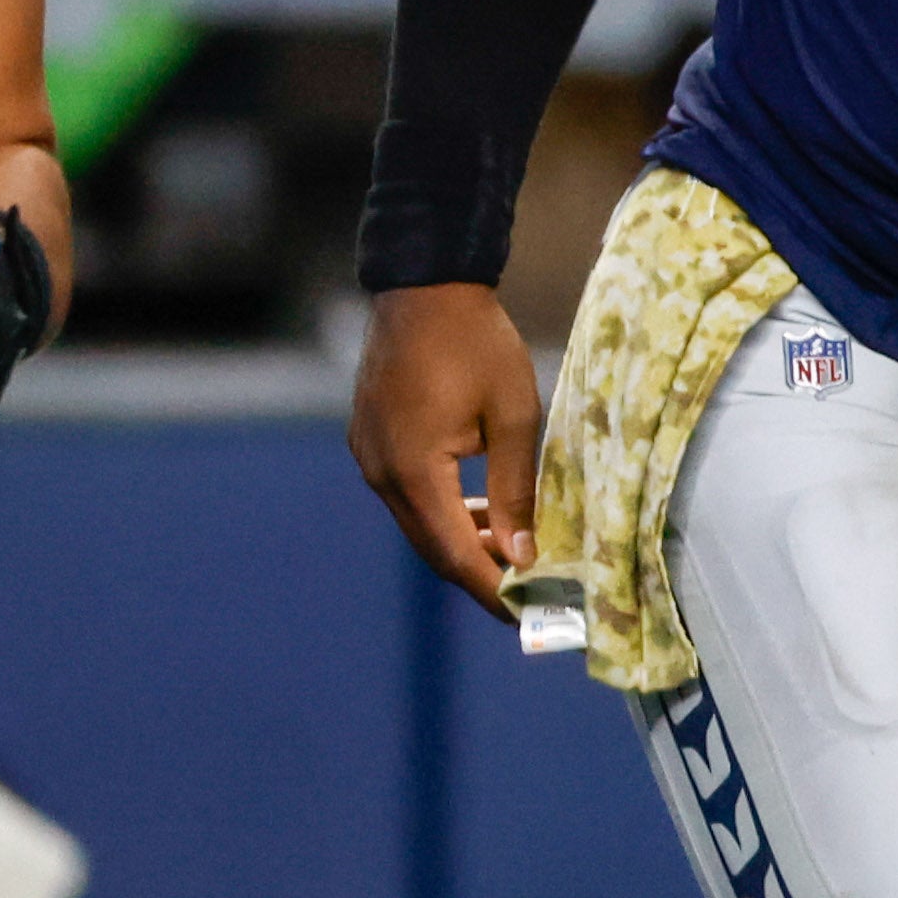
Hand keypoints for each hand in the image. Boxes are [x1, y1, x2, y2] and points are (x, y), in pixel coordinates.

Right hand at [347, 279, 542, 617]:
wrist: (424, 282)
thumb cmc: (477, 341)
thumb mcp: (513, 414)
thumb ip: (515, 489)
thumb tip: (523, 553)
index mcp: (414, 469)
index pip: (455, 554)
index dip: (492, 589)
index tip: (528, 614)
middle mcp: (381, 471)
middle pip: (432, 547)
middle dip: (479, 573)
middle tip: (528, 591)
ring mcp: (368, 456)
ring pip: (418, 522)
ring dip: (461, 540)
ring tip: (512, 547)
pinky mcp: (369, 440)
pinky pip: (406, 494)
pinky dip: (442, 510)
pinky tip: (478, 507)